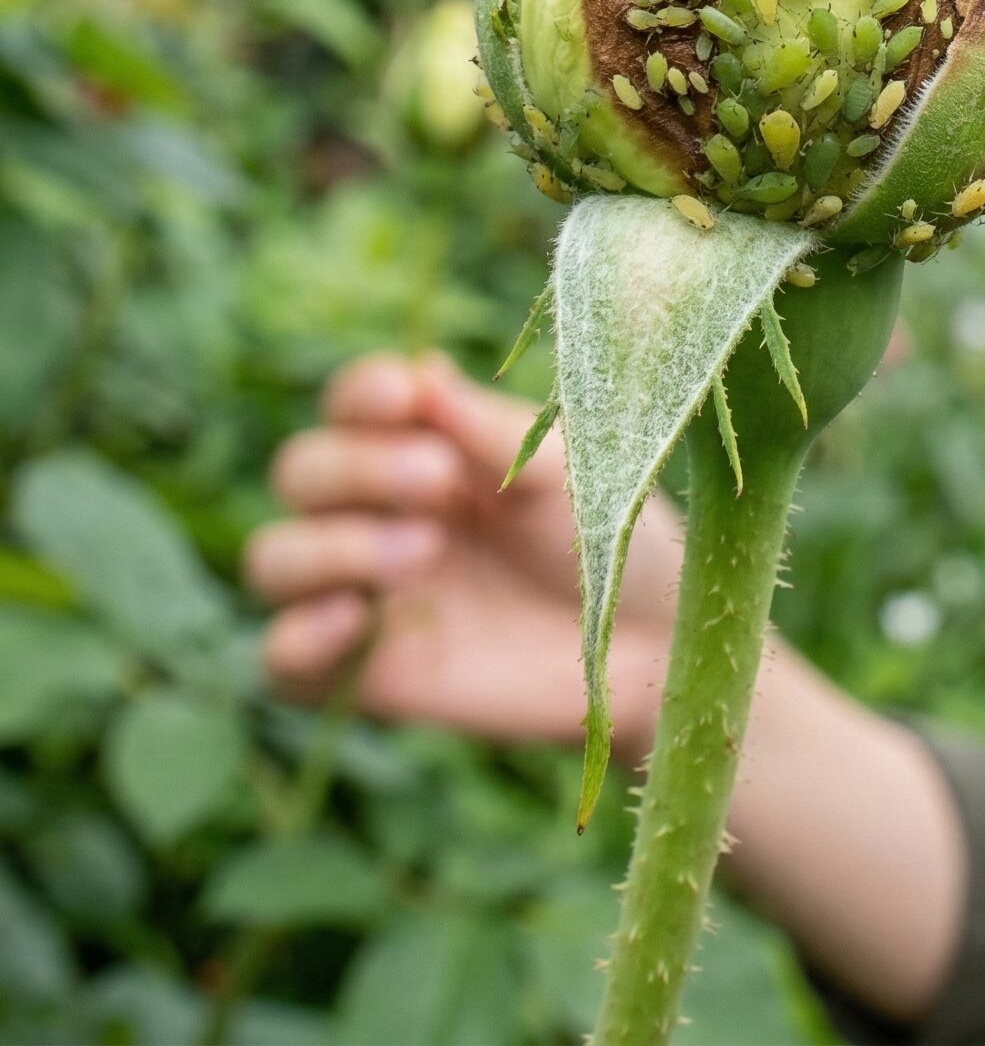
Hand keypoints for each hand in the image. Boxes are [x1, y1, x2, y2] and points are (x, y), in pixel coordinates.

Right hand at [245, 351, 678, 749]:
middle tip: (437, 480)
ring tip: (423, 550)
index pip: (352, 407)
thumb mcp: (564, 472)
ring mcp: (362, 593)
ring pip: (274, 558)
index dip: (360, 395)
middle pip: (300, 472)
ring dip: (332, 546)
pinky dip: (300, 635)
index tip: (400, 394)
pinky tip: (357, 618)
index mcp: (423, 446)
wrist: (647, 648)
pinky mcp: (362, 675)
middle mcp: (376, 513)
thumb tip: (423, 372)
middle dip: (356, 468)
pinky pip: (280, 658)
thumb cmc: (611, 540)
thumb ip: (490, 432)